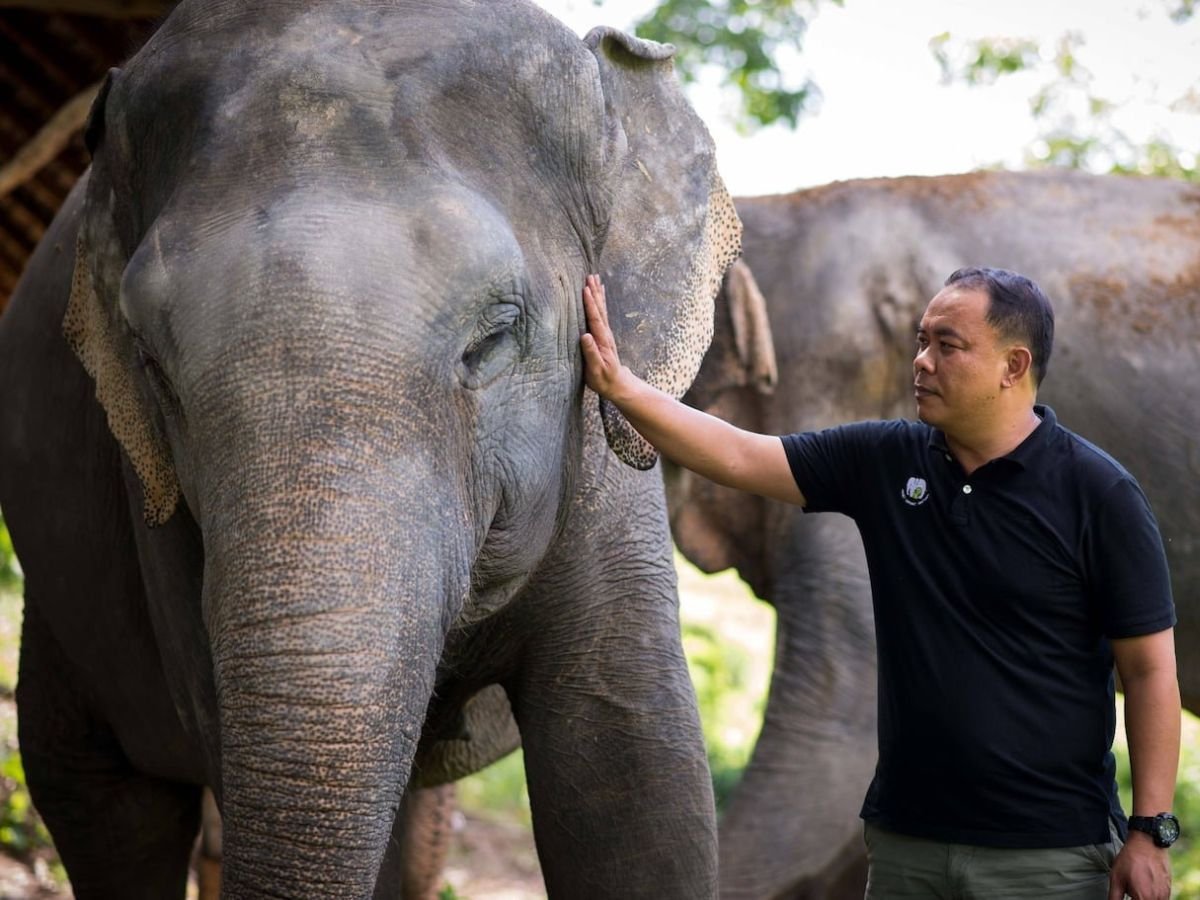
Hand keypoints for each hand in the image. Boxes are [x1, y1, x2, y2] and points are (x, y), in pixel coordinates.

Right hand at [579, 274, 628, 399]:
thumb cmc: (603, 379)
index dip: (590, 304)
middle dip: (594, 292)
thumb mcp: (595, 370)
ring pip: (601, 308)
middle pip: (599, 309)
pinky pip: (601, 313)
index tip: (585, 289)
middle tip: (590, 276)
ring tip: (594, 278)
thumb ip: (591, 353)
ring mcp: (605, 333)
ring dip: (597, 293)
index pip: (595, 319)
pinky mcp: (604, 333)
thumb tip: (585, 335)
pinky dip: (599, 301)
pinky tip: (598, 293)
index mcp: (602, 341)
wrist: (616, 384)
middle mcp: (605, 334)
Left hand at [1108, 834, 1170, 899]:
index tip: (1127, 895)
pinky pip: (1159, 898)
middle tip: (1130, 888)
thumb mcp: (1116, 878)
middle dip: (1135, 898)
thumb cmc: (1130, 859)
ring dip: (1143, 897)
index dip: (1129, 899)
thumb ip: (1114, 896)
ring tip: (1136, 885)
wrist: (1147, 843)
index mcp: (1143, 898)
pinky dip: (1151, 895)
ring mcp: (1165, 894)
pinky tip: (1144, 884)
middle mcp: (1157, 899)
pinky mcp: (1168, 889)